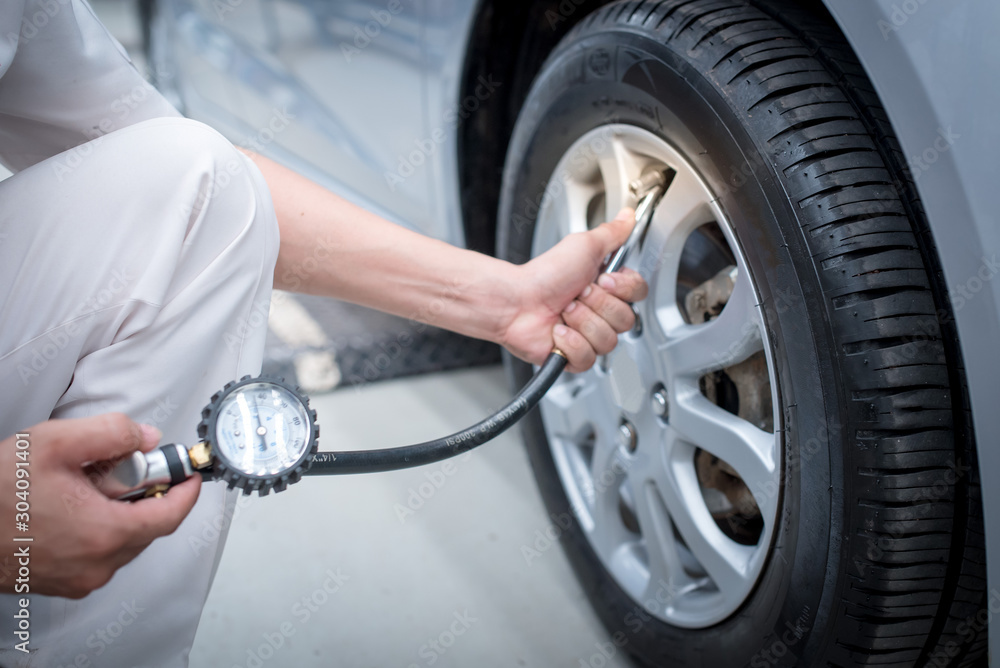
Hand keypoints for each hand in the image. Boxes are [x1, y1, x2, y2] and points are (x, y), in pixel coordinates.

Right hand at [0, 414, 200, 597]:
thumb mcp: (56, 444)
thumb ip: (111, 433)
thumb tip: (145, 437)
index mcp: (104, 533)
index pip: (171, 515)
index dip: (186, 490)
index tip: (190, 474)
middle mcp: (97, 564)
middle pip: (148, 527)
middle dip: (146, 494)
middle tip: (126, 467)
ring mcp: (79, 579)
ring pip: (123, 541)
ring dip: (119, 511)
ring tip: (86, 484)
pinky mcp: (62, 583)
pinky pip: (99, 553)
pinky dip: (98, 528)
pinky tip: (71, 506)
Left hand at [500, 208, 648, 372]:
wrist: (516, 302)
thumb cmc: (544, 275)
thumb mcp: (583, 246)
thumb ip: (612, 233)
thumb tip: (628, 216)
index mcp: (607, 287)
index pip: (638, 293)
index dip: (622, 289)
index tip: (602, 278)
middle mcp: (600, 312)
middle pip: (626, 319)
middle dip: (597, 305)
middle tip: (577, 294)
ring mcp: (588, 336)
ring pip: (608, 340)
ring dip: (582, 322)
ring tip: (564, 312)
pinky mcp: (575, 357)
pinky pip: (588, 358)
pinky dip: (570, 343)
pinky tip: (558, 331)